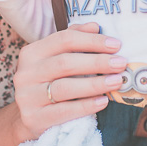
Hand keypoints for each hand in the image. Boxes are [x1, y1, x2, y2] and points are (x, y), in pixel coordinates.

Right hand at [12, 22, 126, 142]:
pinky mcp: (33, 118)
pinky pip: (64, 111)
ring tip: (116, 81)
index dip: (92, 41)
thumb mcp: (55, 59)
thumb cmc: (47, 84)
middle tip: (120, 63)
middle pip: (65, 63)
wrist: (27, 119)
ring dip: (95, 84)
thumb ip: (72, 41)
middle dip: (97, 62)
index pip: (64, 40)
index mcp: (32, 53)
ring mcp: (27, 97)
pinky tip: (103, 101)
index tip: (116, 45)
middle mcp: (26, 73)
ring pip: (64, 88)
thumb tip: (94, 26)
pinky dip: (86, 106)